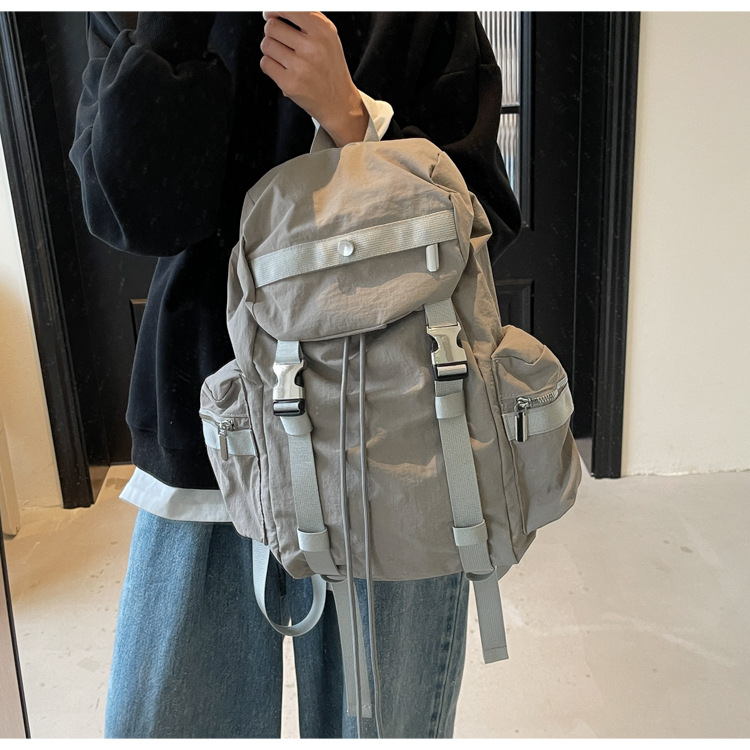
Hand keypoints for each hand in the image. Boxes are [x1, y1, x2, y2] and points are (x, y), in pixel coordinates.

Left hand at [260, 11, 368, 146]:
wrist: (339, 102)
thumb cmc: (329, 67)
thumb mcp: (327, 37)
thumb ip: (305, 18)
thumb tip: (274, 10)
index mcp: (323, 30)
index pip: (287, 8)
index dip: (273, 10)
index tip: (269, 14)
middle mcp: (313, 47)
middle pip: (271, 27)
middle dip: (272, 33)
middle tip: (282, 42)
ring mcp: (301, 67)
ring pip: (266, 45)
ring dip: (271, 50)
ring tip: (285, 58)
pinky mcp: (290, 84)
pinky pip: (265, 63)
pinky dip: (270, 66)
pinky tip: (283, 70)